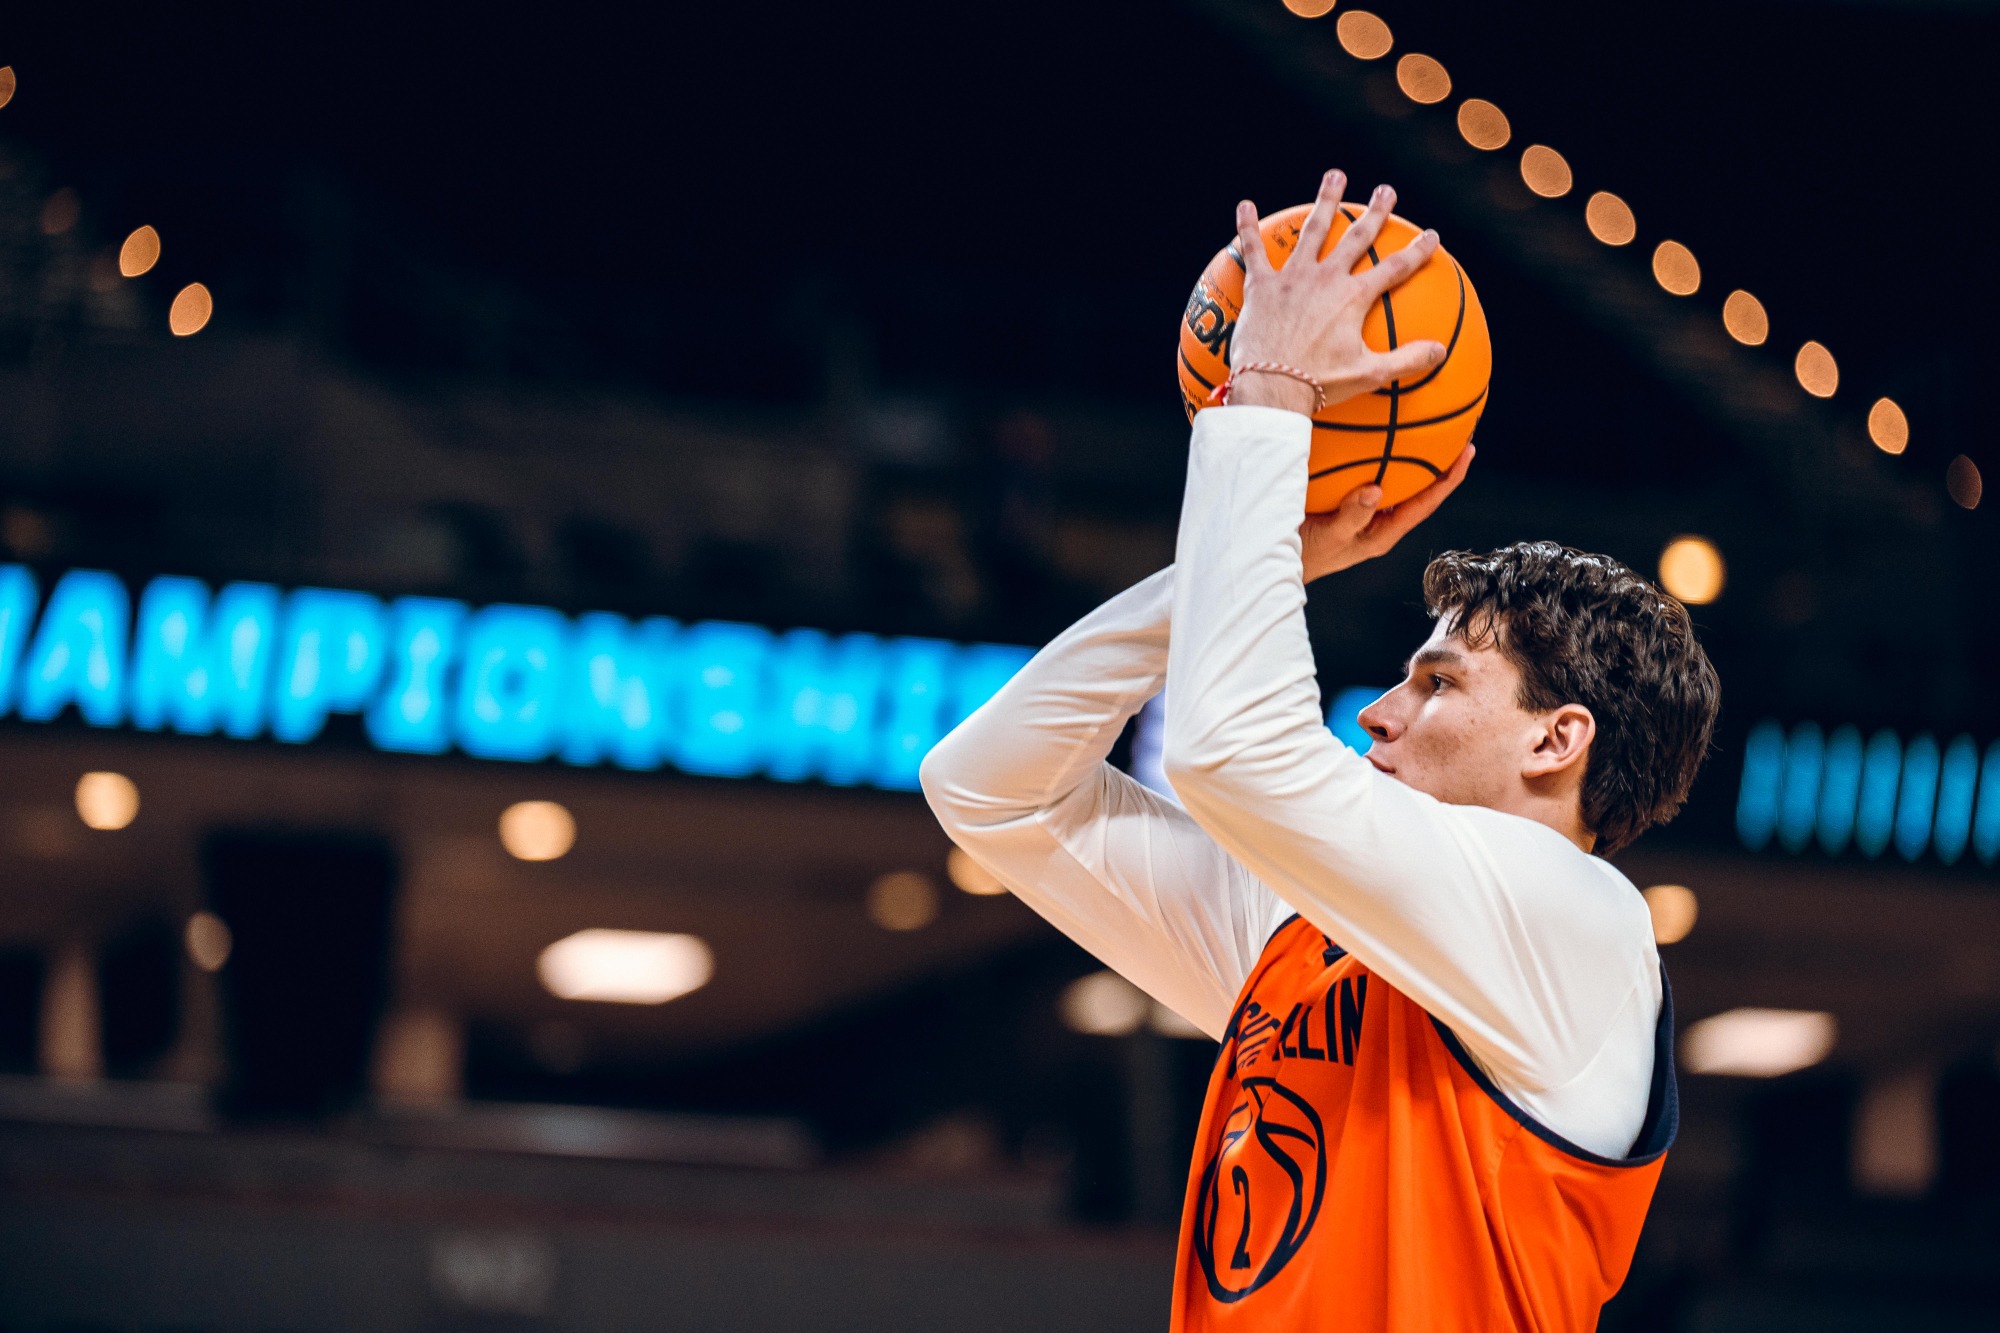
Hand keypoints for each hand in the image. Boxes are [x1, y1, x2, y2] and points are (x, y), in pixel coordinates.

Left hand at [1226, 170, 1445, 413]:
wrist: (1271, 386)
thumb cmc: (1319, 383)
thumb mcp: (1368, 374)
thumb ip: (1406, 361)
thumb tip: (1441, 352)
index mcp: (1353, 297)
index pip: (1394, 268)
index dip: (1416, 252)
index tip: (1430, 236)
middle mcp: (1326, 278)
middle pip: (1356, 237)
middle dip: (1375, 213)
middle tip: (1386, 191)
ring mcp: (1293, 278)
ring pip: (1312, 230)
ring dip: (1326, 201)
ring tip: (1335, 176)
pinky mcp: (1262, 286)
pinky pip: (1253, 250)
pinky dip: (1248, 228)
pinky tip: (1245, 206)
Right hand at [1300, 445, 1474, 581]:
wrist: (1278, 562)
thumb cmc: (1306, 555)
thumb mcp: (1330, 536)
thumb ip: (1352, 515)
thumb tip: (1376, 490)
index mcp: (1384, 534)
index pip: (1426, 504)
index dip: (1449, 480)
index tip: (1468, 453)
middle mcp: (1381, 523)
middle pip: (1421, 493)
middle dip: (1442, 467)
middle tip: (1459, 437)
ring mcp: (1367, 515)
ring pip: (1400, 486)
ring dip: (1416, 463)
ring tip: (1429, 435)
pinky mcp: (1350, 506)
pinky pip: (1375, 480)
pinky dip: (1385, 462)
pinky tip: (1383, 444)